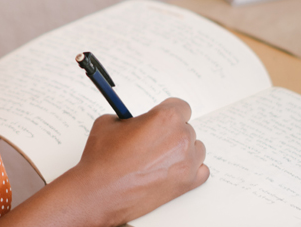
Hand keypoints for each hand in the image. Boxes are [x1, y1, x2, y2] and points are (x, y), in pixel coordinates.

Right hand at [64, 97, 208, 225]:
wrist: (99, 193)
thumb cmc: (103, 161)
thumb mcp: (110, 122)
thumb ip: (130, 117)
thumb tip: (137, 120)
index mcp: (166, 118)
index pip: (181, 107)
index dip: (169, 112)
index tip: (161, 119)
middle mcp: (180, 139)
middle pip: (187, 128)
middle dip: (171, 133)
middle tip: (152, 142)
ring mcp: (187, 162)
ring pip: (196, 148)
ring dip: (182, 151)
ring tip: (160, 158)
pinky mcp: (187, 184)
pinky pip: (201, 171)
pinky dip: (190, 169)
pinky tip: (173, 169)